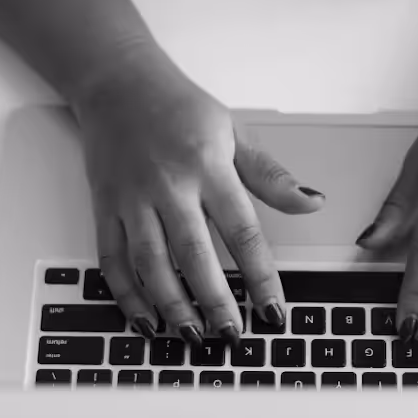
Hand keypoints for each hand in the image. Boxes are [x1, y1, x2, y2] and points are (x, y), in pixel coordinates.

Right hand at [72, 44, 323, 350]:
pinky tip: (145, 319)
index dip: (260, 275)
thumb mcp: (234, 131)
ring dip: (170, 305)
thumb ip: (271, 175)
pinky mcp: (104, 207)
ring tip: (192, 335)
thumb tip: (313, 202)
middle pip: (194, 253)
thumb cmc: (178, 107)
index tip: (273, 309)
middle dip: (214, 300)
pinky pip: (112, 259)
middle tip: (232, 335)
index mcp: (207, 167)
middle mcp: (168, 185)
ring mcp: (132, 199)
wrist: (116, 82)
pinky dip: (126, 294)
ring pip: (150, 263)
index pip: (241, 230)